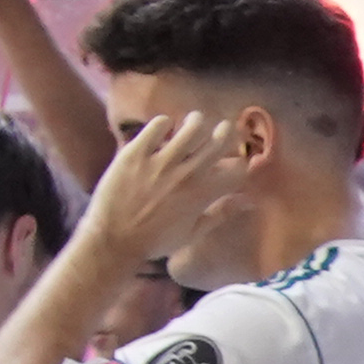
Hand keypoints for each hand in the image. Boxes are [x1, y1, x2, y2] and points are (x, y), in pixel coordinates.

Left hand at [82, 103, 244, 285]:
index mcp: (202, 194)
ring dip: (196, 122)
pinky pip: (158, 124)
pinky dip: (164, 123)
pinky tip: (162, 130)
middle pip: (219, 140)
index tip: (235, 158)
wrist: (113, 239)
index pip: (237, 168)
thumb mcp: (193, 233)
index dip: (241, 160)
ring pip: (192, 125)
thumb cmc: (154, 241)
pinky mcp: (136, 152)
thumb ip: (222, 213)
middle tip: (220, 130)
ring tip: (192, 123)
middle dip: (225, 132)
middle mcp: (186, 174)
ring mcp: (160, 161)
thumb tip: (250, 201)